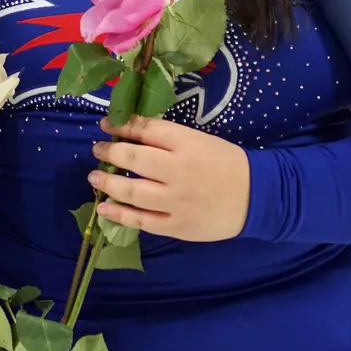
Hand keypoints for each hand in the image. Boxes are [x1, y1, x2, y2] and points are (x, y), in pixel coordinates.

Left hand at [89, 115, 249, 241]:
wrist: (256, 196)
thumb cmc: (225, 163)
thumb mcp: (199, 140)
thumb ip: (167, 138)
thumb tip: (129, 132)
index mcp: (186, 143)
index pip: (145, 130)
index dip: (121, 126)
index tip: (106, 125)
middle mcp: (178, 170)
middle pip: (133, 158)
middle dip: (109, 151)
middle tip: (97, 149)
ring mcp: (176, 200)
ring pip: (132, 191)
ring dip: (107, 182)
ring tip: (94, 177)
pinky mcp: (177, 225)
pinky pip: (141, 221)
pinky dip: (119, 214)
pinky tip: (104, 208)